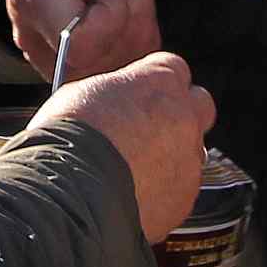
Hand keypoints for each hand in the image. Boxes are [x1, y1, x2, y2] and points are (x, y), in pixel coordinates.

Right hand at [7, 0, 157, 79]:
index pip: (80, 42)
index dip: (116, 8)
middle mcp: (40, 41)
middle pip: (107, 57)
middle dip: (134, 7)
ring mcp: (63, 62)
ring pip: (125, 66)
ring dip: (140, 16)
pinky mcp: (88, 71)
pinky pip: (134, 69)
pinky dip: (142, 32)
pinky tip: (125, 3)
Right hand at [42, 53, 217, 250]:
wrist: (71, 193)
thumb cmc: (69, 140)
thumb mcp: (82, 92)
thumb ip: (115, 91)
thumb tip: (115, 99)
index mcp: (160, 81)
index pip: (173, 68)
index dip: (154, 84)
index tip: (140, 96)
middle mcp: (184, 116)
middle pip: (198, 106)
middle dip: (179, 115)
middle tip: (147, 130)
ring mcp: (189, 159)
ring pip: (191, 152)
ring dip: (170, 156)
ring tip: (132, 171)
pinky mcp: (185, 197)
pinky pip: (180, 189)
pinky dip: (163, 191)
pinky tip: (132, 195)